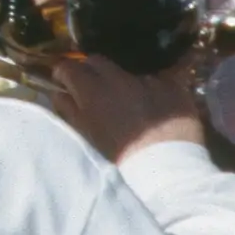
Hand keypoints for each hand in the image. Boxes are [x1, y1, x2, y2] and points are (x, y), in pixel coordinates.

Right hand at [50, 56, 208, 162]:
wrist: (167, 172)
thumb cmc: (120, 160)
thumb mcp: (88, 137)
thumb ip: (70, 111)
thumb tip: (60, 94)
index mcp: (93, 91)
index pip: (69, 67)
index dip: (63, 73)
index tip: (63, 82)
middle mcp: (119, 79)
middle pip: (98, 61)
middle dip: (90, 71)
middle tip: (92, 88)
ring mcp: (149, 80)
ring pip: (128, 72)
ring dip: (123, 82)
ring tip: (128, 101)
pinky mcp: (174, 87)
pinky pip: (158, 81)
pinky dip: (151, 89)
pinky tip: (155, 107)